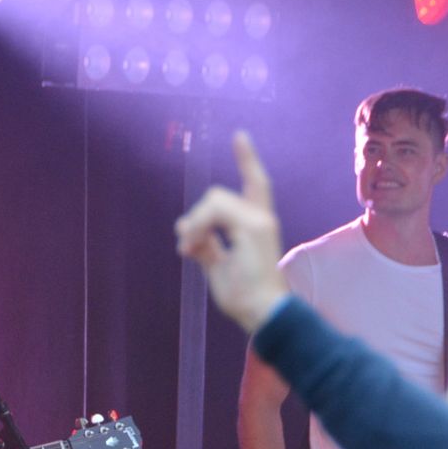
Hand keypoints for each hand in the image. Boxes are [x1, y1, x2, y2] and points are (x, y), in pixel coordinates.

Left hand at [175, 131, 290, 333]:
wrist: (264, 313)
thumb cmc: (246, 297)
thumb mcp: (218, 267)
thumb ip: (206, 246)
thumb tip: (184, 229)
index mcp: (257, 225)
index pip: (254, 184)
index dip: (247, 160)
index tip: (239, 135)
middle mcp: (261, 218)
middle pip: (217, 196)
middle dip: (197, 217)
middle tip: (186, 248)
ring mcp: (258, 221)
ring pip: (214, 200)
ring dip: (195, 225)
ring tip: (190, 251)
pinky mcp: (252, 228)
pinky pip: (215, 210)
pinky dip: (199, 227)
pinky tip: (192, 246)